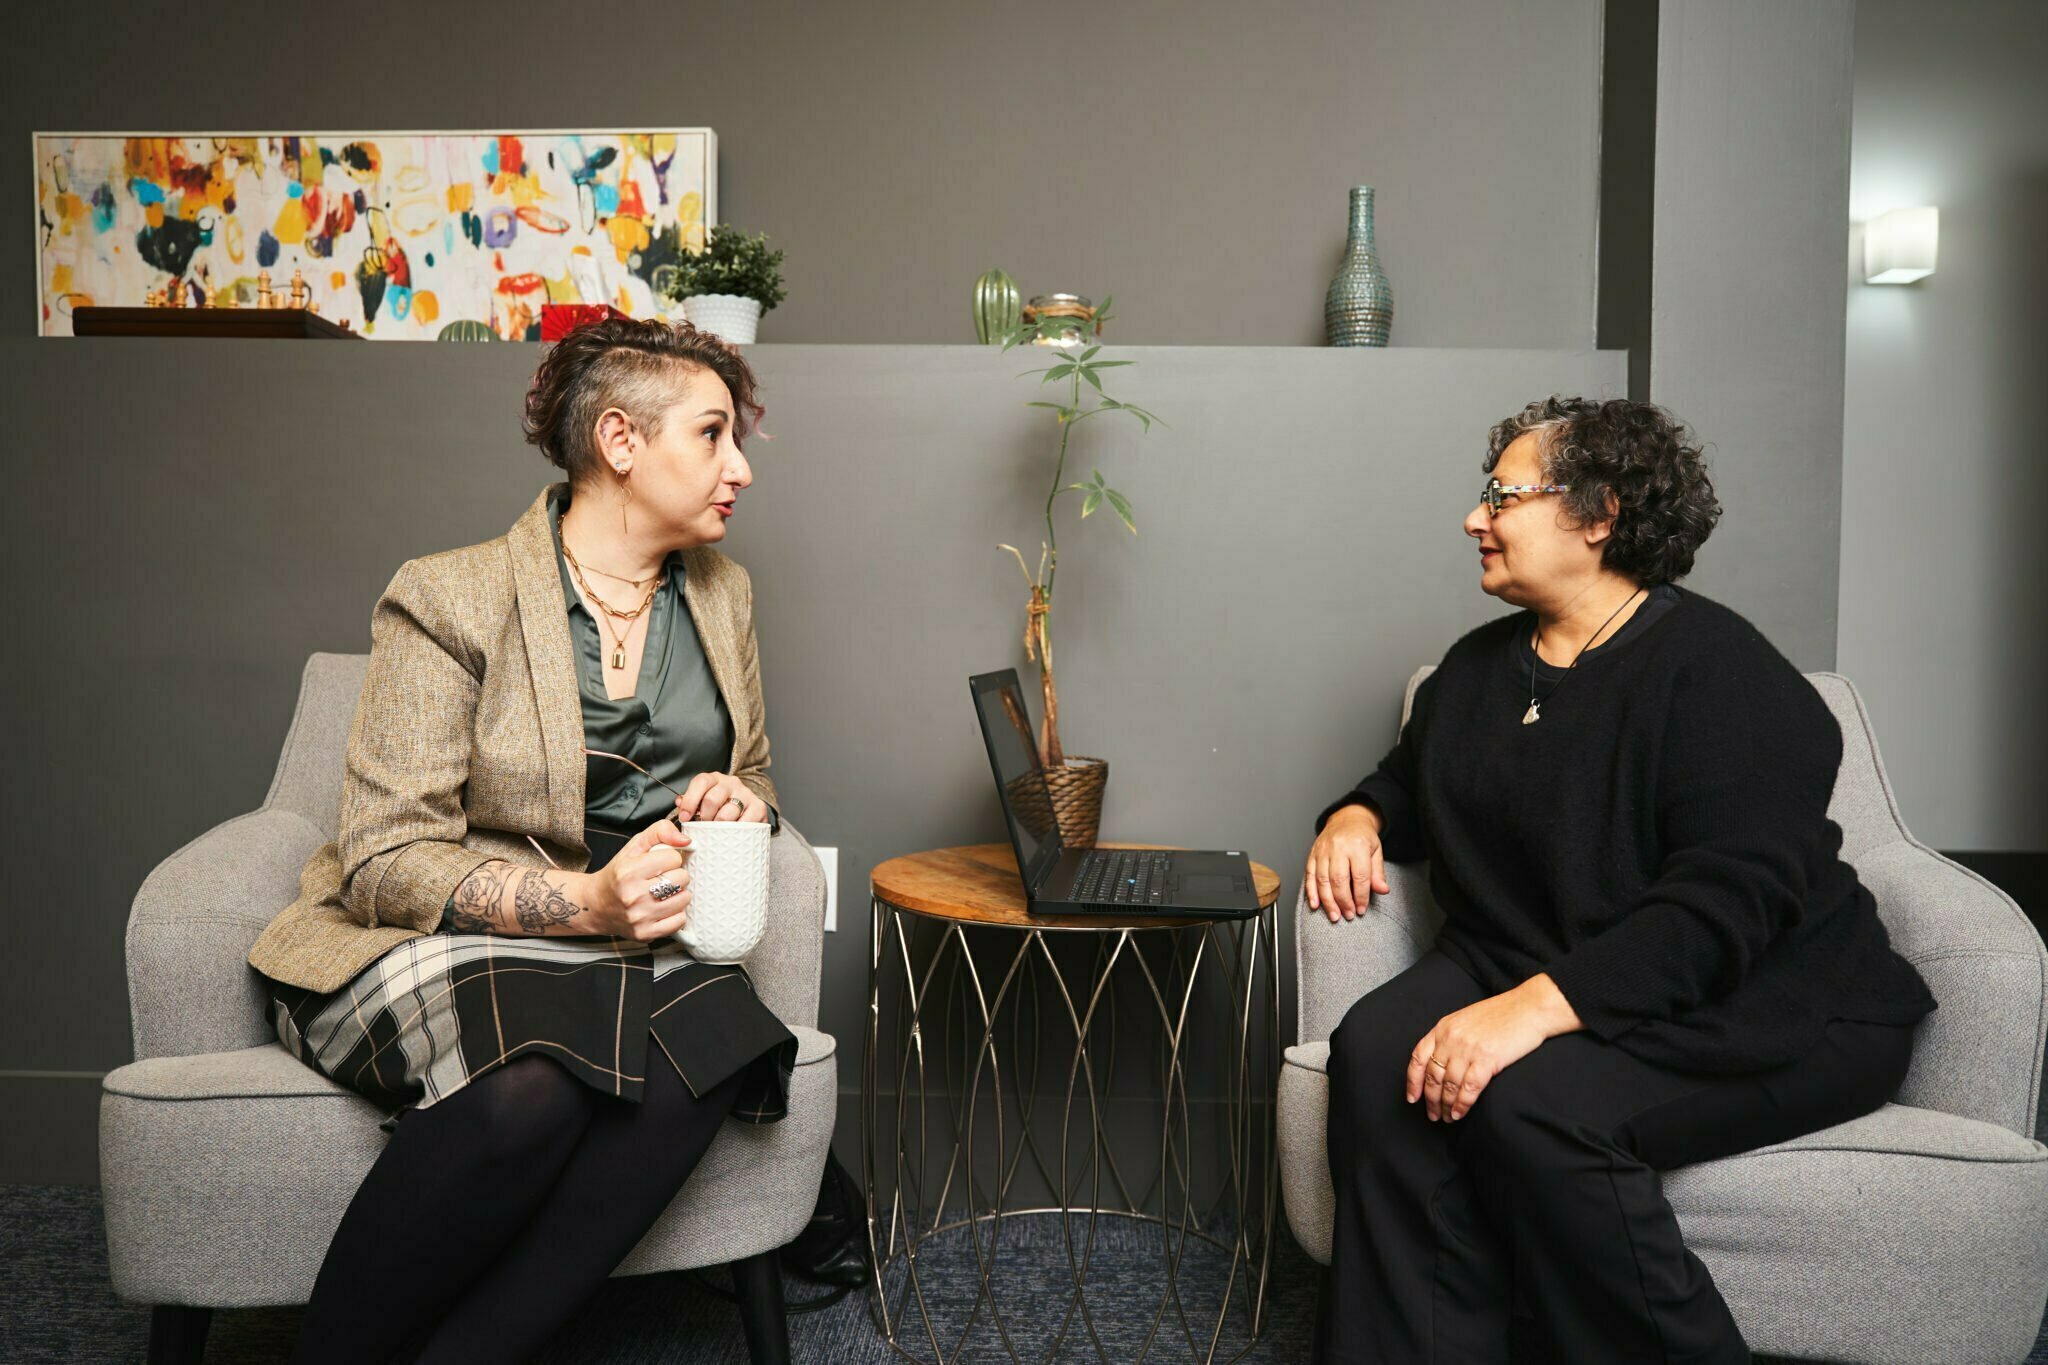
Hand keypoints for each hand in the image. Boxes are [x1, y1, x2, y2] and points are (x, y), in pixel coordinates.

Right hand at [582, 815, 694, 941]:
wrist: (596, 905)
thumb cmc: (618, 874)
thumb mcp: (634, 846)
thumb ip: (660, 831)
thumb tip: (686, 840)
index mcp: (628, 871)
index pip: (674, 858)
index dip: (671, 858)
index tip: (660, 863)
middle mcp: (632, 895)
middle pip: (682, 878)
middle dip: (677, 875)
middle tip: (663, 878)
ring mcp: (639, 917)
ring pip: (684, 899)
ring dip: (679, 894)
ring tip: (664, 892)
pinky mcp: (645, 934)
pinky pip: (680, 921)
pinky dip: (676, 913)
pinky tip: (664, 908)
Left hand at [673, 771, 770, 823]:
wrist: (745, 810)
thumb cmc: (718, 807)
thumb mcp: (702, 801)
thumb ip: (689, 803)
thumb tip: (679, 802)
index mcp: (714, 779)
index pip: (700, 782)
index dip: (690, 801)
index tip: (684, 818)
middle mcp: (731, 783)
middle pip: (712, 799)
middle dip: (704, 817)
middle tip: (703, 826)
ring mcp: (746, 794)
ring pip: (727, 813)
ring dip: (718, 827)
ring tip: (717, 831)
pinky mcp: (759, 807)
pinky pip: (744, 822)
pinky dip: (735, 831)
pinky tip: (731, 833)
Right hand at [1306, 803, 1389, 921]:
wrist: (1347, 818)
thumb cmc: (1362, 837)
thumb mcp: (1376, 851)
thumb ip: (1378, 873)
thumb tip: (1383, 890)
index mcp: (1357, 846)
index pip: (1359, 876)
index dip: (1360, 896)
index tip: (1361, 909)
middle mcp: (1338, 847)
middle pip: (1339, 880)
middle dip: (1343, 901)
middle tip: (1348, 915)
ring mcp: (1323, 850)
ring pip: (1322, 880)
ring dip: (1328, 901)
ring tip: (1335, 915)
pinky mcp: (1312, 854)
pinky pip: (1309, 875)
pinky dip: (1311, 892)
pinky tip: (1315, 905)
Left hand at [1407, 974, 1581, 1121]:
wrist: (1530, 1007)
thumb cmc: (1502, 1014)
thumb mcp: (1466, 1020)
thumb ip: (1451, 1038)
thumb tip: (1440, 1064)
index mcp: (1443, 1027)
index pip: (1418, 1058)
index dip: (1413, 1081)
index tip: (1412, 1098)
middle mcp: (1451, 1038)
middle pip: (1433, 1076)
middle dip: (1430, 1099)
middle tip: (1432, 1115)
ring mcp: (1468, 1049)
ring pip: (1449, 1085)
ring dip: (1446, 1106)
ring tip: (1446, 1118)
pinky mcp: (1487, 1059)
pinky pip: (1468, 1088)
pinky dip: (1462, 1105)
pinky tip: (1459, 1114)